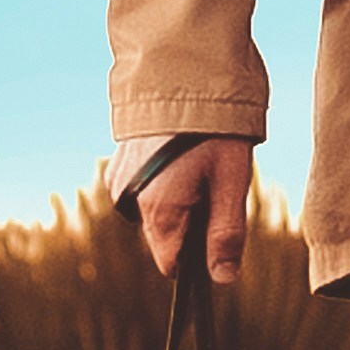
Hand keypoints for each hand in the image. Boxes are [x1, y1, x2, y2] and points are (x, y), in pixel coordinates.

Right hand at [112, 134, 256, 288]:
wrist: (179, 71)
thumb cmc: (213, 127)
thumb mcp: (231, 179)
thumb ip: (225, 232)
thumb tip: (222, 279)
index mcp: (160, 211)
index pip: (172, 264)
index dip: (198, 259)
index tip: (219, 235)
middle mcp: (131, 201)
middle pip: (165, 237)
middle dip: (192, 223)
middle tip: (215, 182)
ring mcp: (119, 180)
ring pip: (155, 212)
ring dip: (179, 200)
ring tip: (200, 163)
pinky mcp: (118, 163)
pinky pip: (143, 189)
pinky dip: (162, 181)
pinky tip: (180, 154)